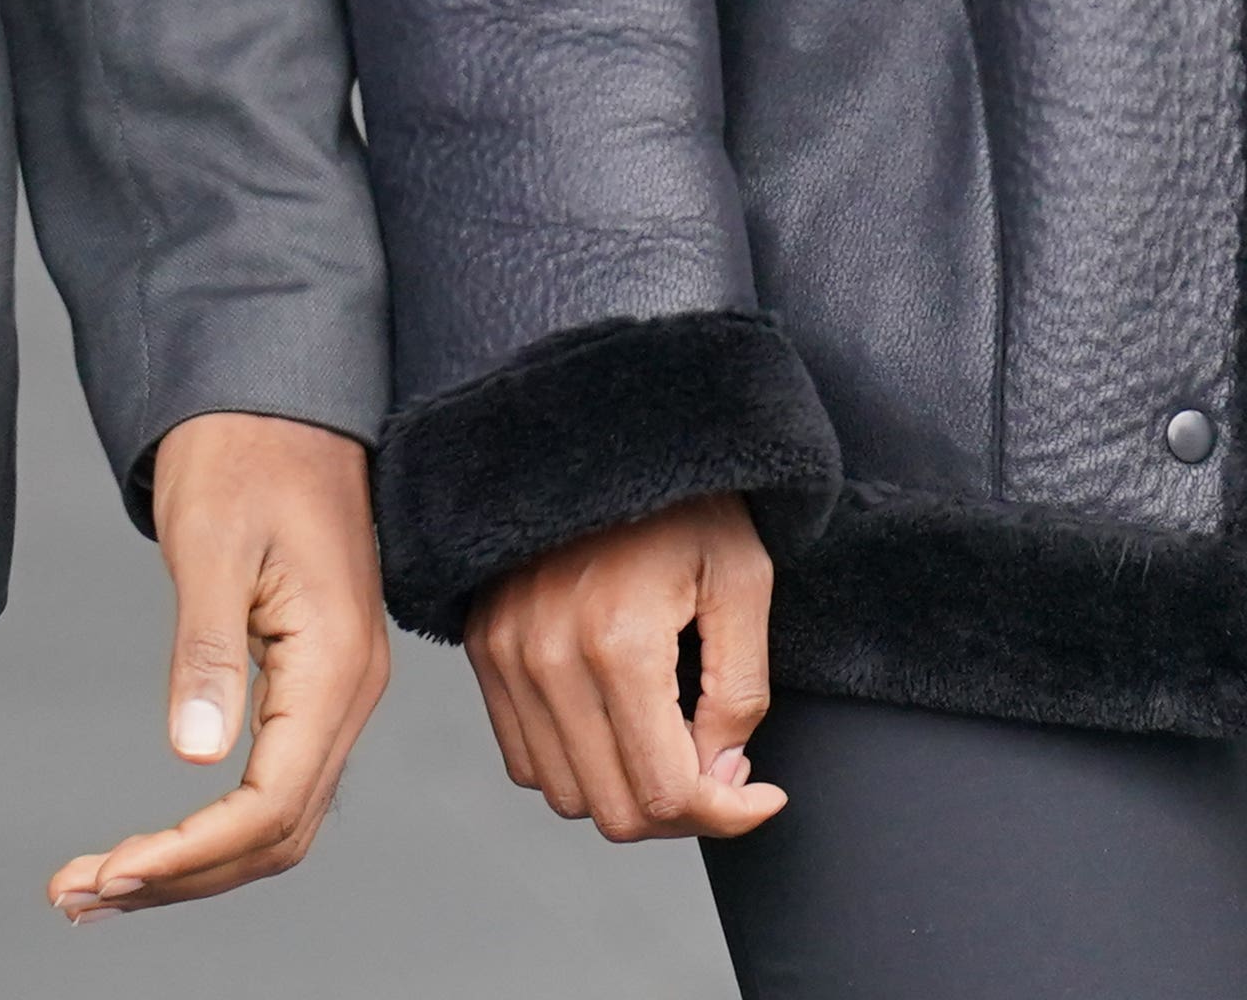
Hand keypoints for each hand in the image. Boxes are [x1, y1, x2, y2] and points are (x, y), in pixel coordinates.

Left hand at [49, 414, 389, 917]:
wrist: (276, 397)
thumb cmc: (244, 453)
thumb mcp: (211, 546)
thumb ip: (208, 652)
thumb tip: (193, 752)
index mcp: (335, 662)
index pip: (271, 803)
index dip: (191, 853)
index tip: (111, 871)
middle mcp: (350, 689)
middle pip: (278, 833)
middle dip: (182, 878)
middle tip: (81, 895)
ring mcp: (338, 689)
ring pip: (278, 820)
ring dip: (194, 866)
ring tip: (100, 886)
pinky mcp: (313, 682)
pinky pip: (275, 783)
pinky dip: (213, 829)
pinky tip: (156, 844)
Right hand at [465, 492, 784, 844]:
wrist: (606, 430)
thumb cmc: (689, 502)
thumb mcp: (745, 582)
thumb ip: (741, 692)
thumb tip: (719, 778)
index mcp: (620, 642)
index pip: (666, 792)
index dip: (726, 815)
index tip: (761, 793)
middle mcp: (548, 657)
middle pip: (614, 811)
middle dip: (682, 812)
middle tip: (723, 772)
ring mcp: (507, 654)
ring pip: (566, 795)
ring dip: (627, 792)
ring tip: (673, 744)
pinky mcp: (485, 648)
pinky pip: (526, 758)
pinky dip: (578, 765)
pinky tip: (622, 725)